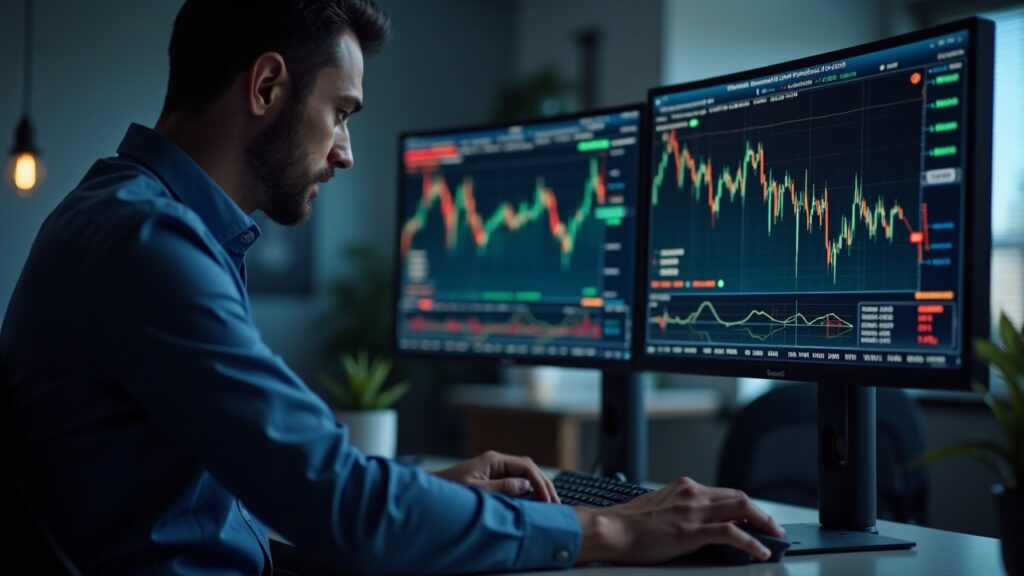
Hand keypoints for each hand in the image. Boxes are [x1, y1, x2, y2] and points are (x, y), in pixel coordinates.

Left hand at [432, 450, 559, 502]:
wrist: (433, 492)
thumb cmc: (450, 490)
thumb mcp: (478, 491)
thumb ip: (502, 488)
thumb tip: (526, 486)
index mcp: (493, 460)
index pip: (525, 466)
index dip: (539, 482)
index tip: (548, 498)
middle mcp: (496, 462)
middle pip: (528, 468)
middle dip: (543, 483)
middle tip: (556, 502)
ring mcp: (494, 469)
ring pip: (524, 474)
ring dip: (537, 486)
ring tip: (550, 502)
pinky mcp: (492, 477)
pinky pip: (515, 480)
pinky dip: (528, 489)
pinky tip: (534, 499)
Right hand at [574, 476, 783, 563]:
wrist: (611, 529)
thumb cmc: (628, 523)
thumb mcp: (658, 508)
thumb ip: (679, 510)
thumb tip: (694, 524)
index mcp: (684, 488)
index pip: (725, 493)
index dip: (745, 505)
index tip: (755, 516)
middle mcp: (692, 495)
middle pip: (739, 498)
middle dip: (761, 512)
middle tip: (773, 527)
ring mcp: (693, 512)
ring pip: (741, 509)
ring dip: (764, 523)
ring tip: (774, 537)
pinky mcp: (692, 531)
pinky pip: (731, 533)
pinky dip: (751, 541)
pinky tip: (760, 550)